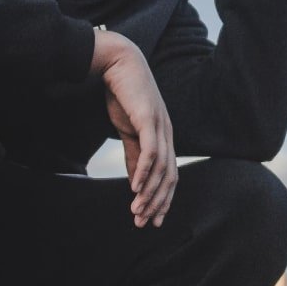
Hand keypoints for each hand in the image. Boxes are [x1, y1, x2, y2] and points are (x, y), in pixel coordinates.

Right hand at [91, 30, 176, 227]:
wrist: (117, 62)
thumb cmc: (122, 95)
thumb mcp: (128, 130)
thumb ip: (134, 154)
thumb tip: (135, 180)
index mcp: (164, 137)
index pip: (169, 175)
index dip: (163, 200)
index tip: (153, 221)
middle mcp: (167, 133)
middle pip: (169, 177)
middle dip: (157, 203)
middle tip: (143, 223)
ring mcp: (160, 126)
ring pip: (161, 168)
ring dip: (149, 193)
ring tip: (137, 211)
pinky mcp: (148, 119)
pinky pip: (150, 151)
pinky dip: (144, 172)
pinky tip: (135, 188)